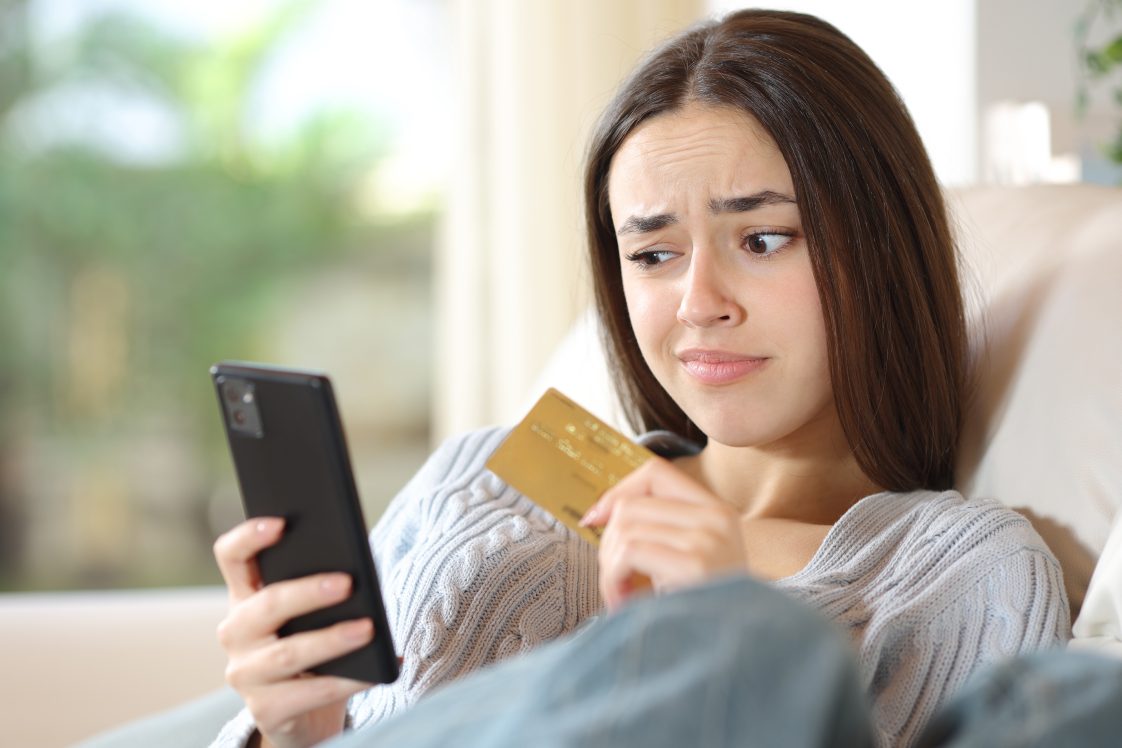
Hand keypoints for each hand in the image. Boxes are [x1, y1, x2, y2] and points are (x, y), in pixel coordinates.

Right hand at [213, 518, 374, 747]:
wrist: (305, 713)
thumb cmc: (316, 647)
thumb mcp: (315, 614)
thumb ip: (326, 586)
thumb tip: (359, 568)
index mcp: (245, 596)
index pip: (232, 556)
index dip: (249, 537)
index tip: (281, 523)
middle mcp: (235, 632)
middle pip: (266, 604)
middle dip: (308, 592)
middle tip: (348, 582)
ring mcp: (245, 674)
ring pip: (288, 653)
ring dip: (332, 640)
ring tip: (369, 628)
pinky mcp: (265, 711)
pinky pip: (309, 694)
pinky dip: (347, 682)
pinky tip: (376, 672)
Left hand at [581, 457, 748, 611]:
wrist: (742, 654)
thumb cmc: (703, 611)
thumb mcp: (688, 560)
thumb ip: (658, 531)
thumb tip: (597, 515)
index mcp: (717, 512)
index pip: (655, 471)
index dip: (617, 491)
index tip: (594, 519)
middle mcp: (716, 518)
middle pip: (631, 505)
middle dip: (607, 545)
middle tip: (616, 582)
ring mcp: (708, 538)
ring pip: (624, 528)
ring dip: (609, 569)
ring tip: (623, 597)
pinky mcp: (695, 563)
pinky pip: (628, 553)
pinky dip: (613, 581)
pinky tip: (625, 605)